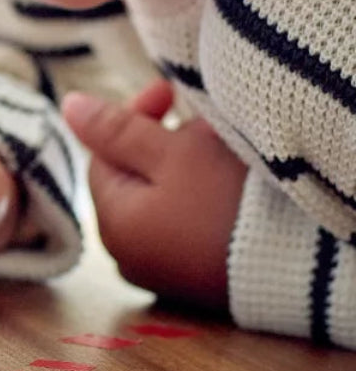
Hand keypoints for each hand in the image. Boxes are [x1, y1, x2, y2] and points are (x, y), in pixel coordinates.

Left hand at [62, 79, 246, 309]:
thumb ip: (115, 129)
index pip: (102, 154)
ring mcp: (164, 272)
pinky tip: (228, 185)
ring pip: (160, 199)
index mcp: (112, 224)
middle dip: (159, 141)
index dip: (131, 117)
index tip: (166, 91)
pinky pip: (185, 226)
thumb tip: (67, 106)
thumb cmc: (230, 202)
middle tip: (197, 122)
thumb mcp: (170, 152)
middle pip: (131, 178)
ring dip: (181, 168)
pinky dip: (197, 199)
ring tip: (217, 149)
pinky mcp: (198, 279)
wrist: (302, 266)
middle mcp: (129, 256)